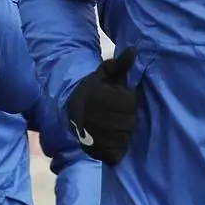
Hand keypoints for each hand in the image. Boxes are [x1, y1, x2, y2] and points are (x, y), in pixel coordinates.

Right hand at [66, 48, 138, 164]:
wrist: (70, 109)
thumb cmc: (94, 89)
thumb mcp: (105, 73)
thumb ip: (120, 64)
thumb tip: (134, 50)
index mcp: (97, 96)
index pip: (129, 104)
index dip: (127, 101)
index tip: (118, 100)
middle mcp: (93, 116)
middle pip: (129, 122)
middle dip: (127, 118)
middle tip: (116, 114)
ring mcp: (92, 136)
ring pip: (124, 137)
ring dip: (123, 132)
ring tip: (113, 126)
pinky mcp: (93, 151)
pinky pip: (116, 154)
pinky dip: (117, 149)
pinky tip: (111, 139)